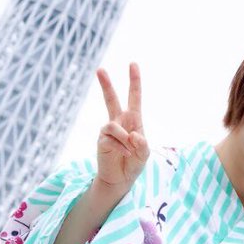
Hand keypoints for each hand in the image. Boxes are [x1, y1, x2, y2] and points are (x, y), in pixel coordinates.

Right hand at [95, 63, 149, 191]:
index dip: (134, 80)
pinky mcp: (101, 141)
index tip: (132, 64)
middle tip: (99, 69)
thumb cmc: (134, 163)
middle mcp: (119, 121)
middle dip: (106, 84)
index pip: (134, 96)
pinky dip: (120, 146)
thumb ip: (142, 144)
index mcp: (133, 119)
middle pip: (111, 99)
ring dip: (124, 138)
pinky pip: (109, 139)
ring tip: (130, 150)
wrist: (121, 180)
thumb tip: (132, 134)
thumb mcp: (144, 154)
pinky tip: (126, 154)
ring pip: (112, 125)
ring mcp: (108, 131)